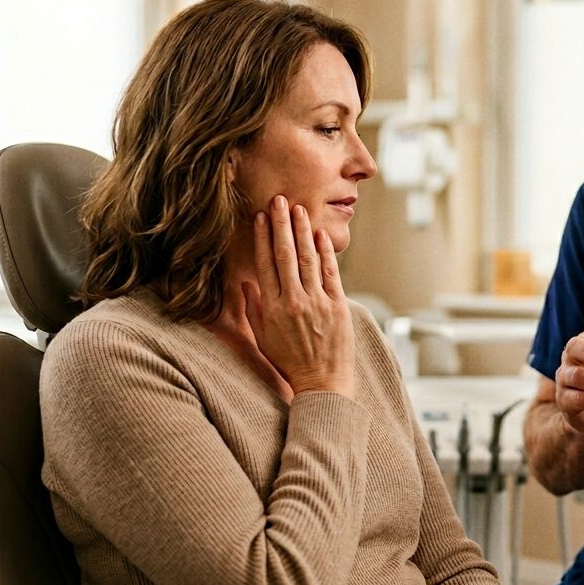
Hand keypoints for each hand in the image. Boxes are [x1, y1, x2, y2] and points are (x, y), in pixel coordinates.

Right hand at [249, 195, 354, 396]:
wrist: (322, 384)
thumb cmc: (290, 363)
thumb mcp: (263, 339)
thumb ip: (254, 310)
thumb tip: (246, 284)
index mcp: (272, 309)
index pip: (265, 264)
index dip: (263, 238)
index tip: (260, 217)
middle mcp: (293, 302)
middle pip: (284, 255)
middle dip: (281, 224)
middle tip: (279, 200)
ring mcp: (317, 303)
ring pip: (307, 259)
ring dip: (303, 231)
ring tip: (299, 209)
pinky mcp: (338, 307)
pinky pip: (331, 273)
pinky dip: (326, 252)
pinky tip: (320, 235)